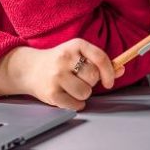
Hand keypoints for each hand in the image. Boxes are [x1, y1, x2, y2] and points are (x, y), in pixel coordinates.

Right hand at [0, 39, 124, 110]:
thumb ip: (99, 62)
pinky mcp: (51, 93)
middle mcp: (65, 58)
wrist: (29, 69)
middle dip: (91, 82)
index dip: (109, 72)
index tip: (109, 82)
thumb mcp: (78, 55)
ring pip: (85, 92)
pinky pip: (75, 104)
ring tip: (72, 87)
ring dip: (82, 94)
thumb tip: (121, 69)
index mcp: (75, 45)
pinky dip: (74, 104)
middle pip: (93, 77)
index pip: (100, 58)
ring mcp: (57, 76)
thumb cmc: (58, 62)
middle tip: (80, 79)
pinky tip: (66, 95)